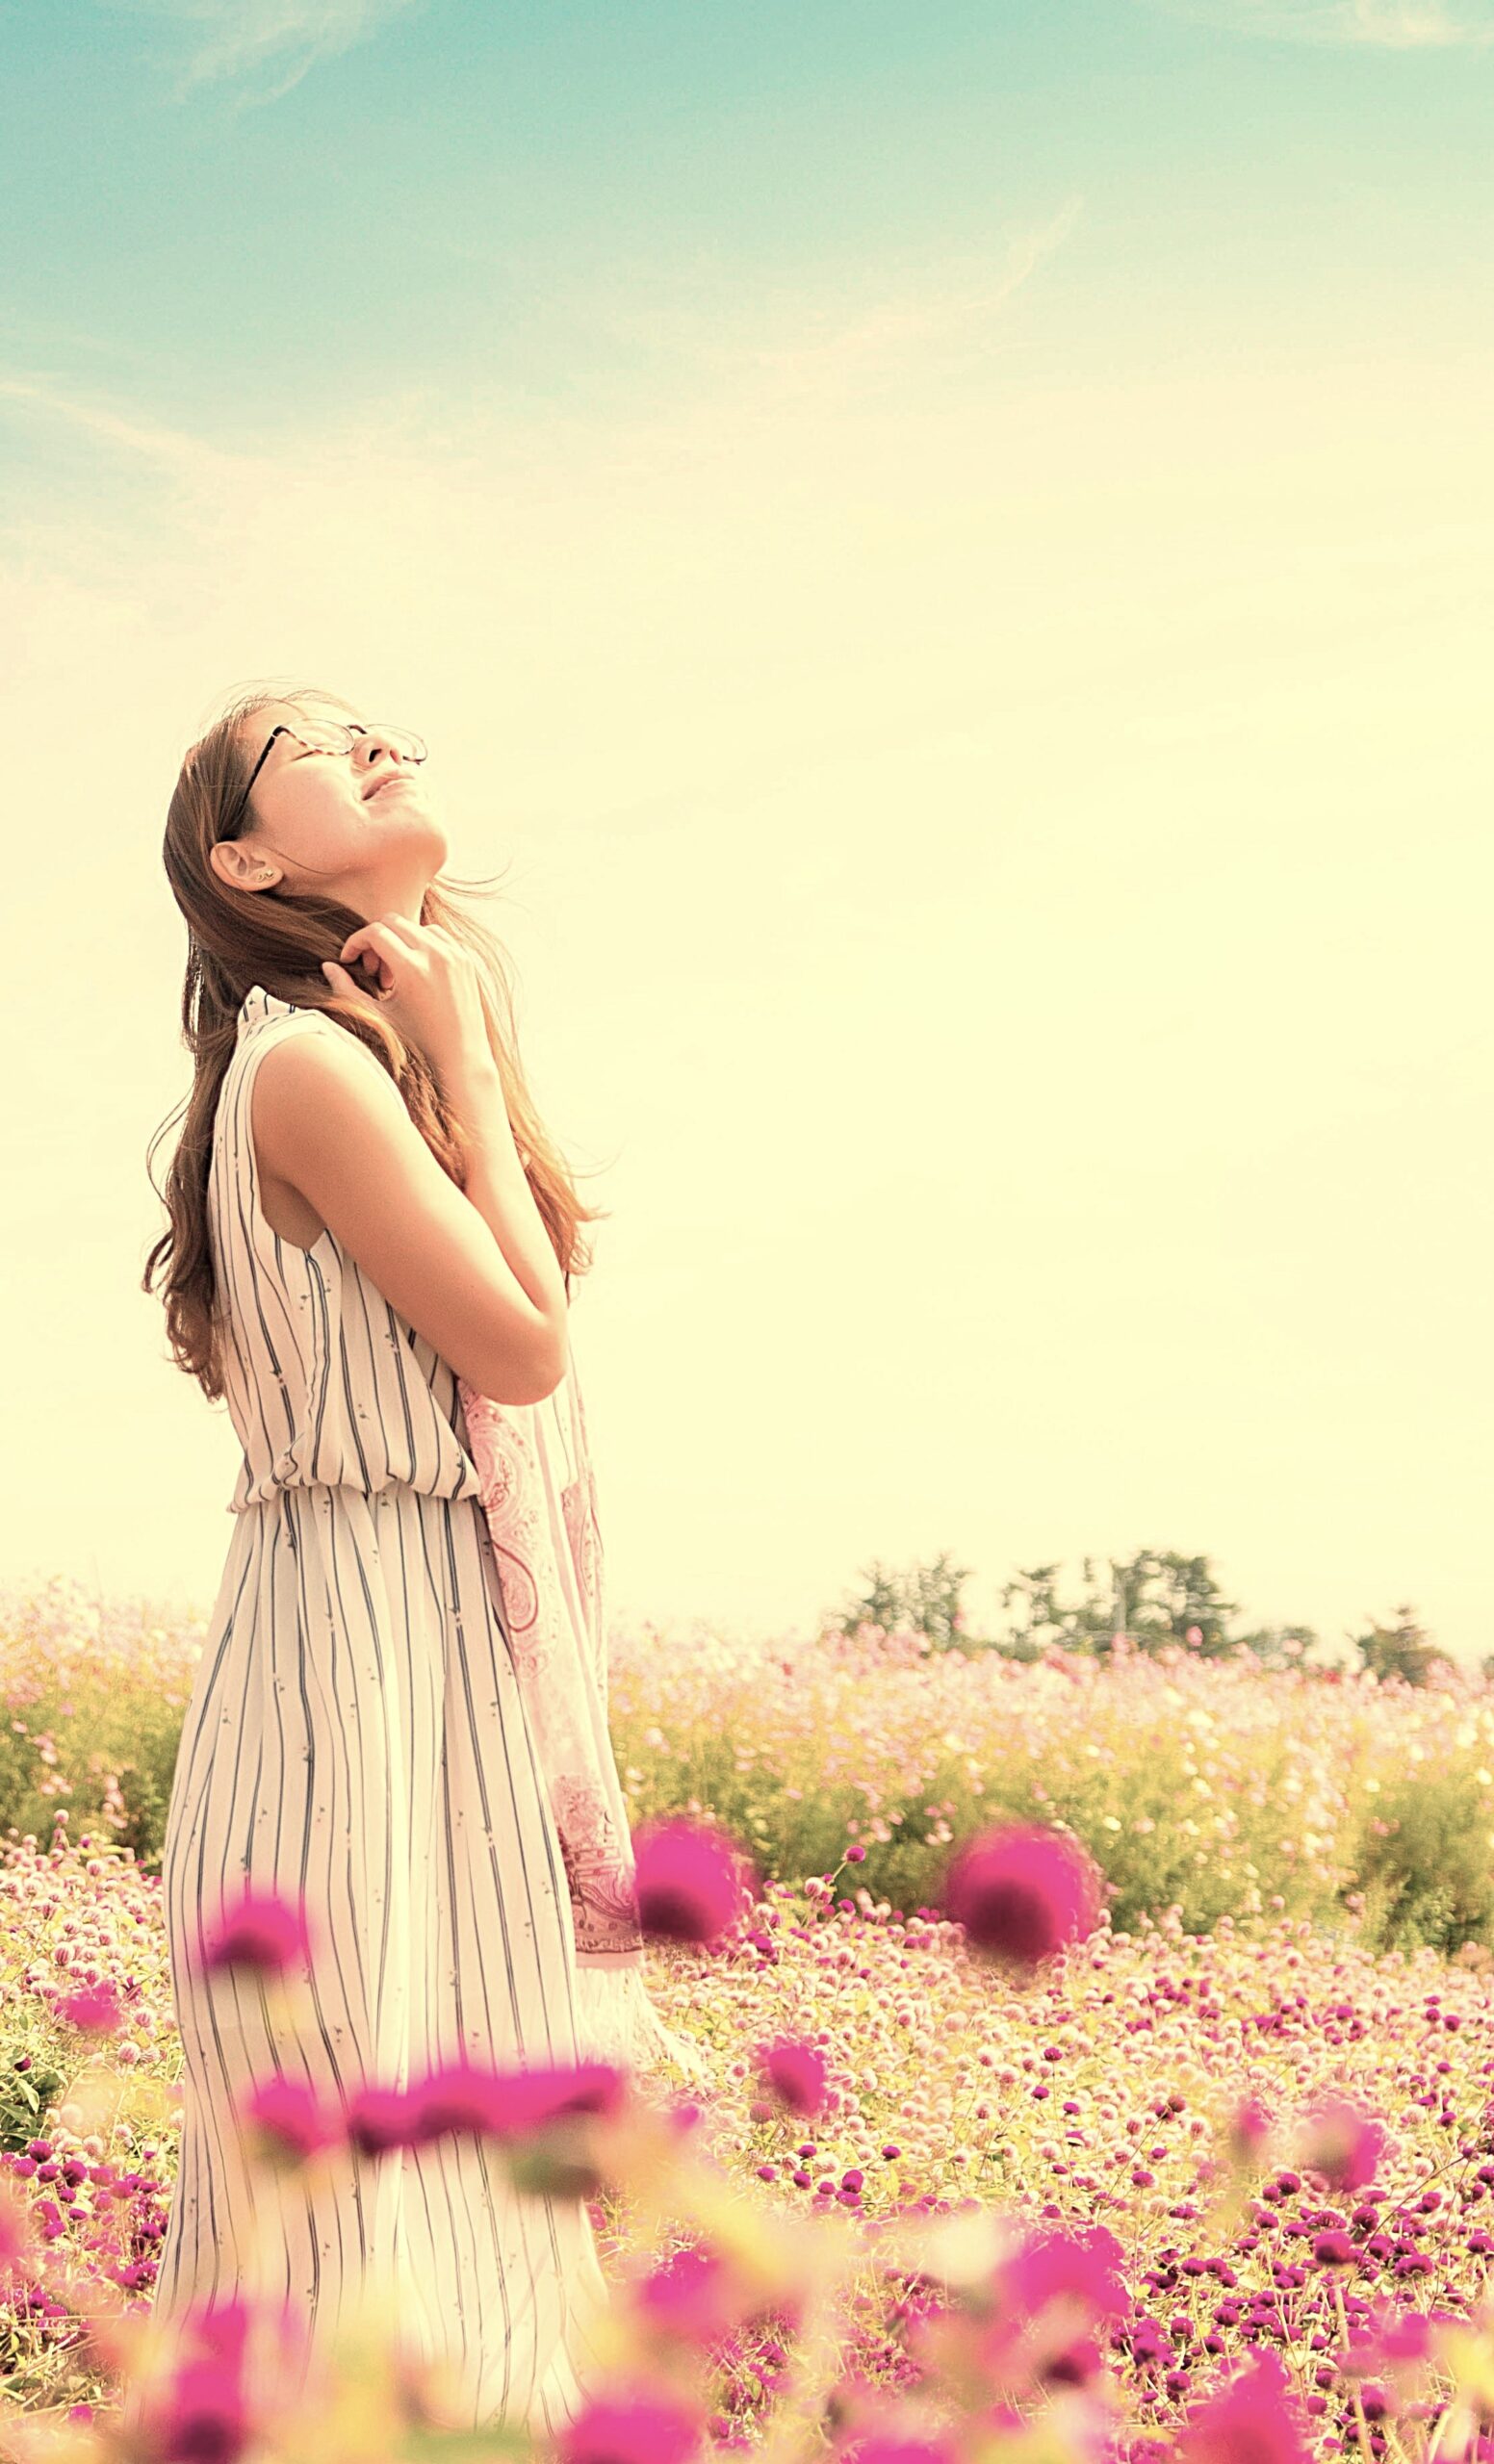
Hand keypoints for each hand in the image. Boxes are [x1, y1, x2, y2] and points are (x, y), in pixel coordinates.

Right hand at [321, 914, 492, 1088]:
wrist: (461, 1056)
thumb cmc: (416, 1043)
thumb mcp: (377, 1017)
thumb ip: (346, 989)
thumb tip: (328, 965)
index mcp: (413, 968)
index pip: (374, 933)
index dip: (355, 943)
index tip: (349, 960)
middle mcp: (436, 955)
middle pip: (393, 922)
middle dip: (375, 940)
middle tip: (373, 970)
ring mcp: (455, 954)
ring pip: (414, 927)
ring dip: (398, 941)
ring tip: (395, 975)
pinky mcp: (466, 958)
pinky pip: (437, 935)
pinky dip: (421, 944)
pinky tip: (415, 972)